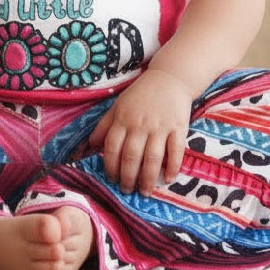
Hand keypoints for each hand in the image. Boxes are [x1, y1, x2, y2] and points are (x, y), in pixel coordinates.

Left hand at [89, 68, 192, 194]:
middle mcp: (140, 124)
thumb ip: (104, 125)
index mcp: (123, 119)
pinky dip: (172, 166)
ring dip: (148, 178)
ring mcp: (160, 126)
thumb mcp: (118, 105)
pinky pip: (175, 151)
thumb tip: (91, 145)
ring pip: (152, 158)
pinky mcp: (178, 127)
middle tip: (127, 191)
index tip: (112, 180)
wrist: (170, 78)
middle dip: (128, 178)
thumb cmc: (140, 94)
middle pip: (131, 156)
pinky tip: (169, 179)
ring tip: (145, 192)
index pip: (112, 147)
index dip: (110, 167)